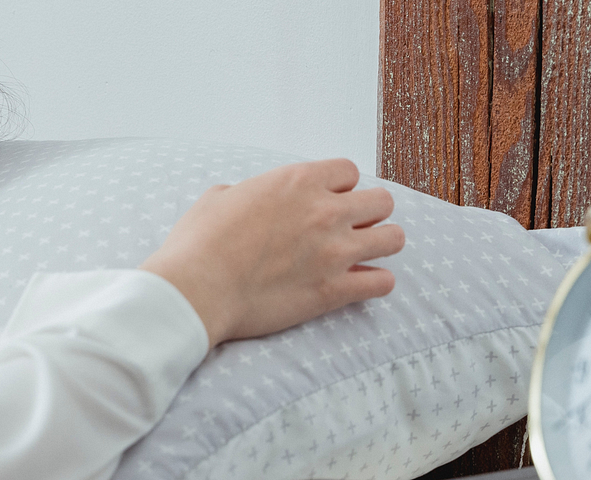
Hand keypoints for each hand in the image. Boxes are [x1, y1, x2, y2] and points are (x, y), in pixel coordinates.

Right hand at [140, 159, 404, 347]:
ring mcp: (335, 251)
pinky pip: (383, 282)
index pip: (349, 170)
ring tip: (364, 254)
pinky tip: (359, 284)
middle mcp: (324, 211)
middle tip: (349, 227)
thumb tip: (245, 198)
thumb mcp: (218, 198)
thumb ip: (245, 192)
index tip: (327, 200)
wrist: (197, 289)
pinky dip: (375, 283)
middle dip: (369, 212)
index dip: (339, 186)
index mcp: (297, 181)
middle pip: (381, 201)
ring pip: (393, 238)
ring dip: (380, 244)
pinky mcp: (334, 291)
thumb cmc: (199, 243)